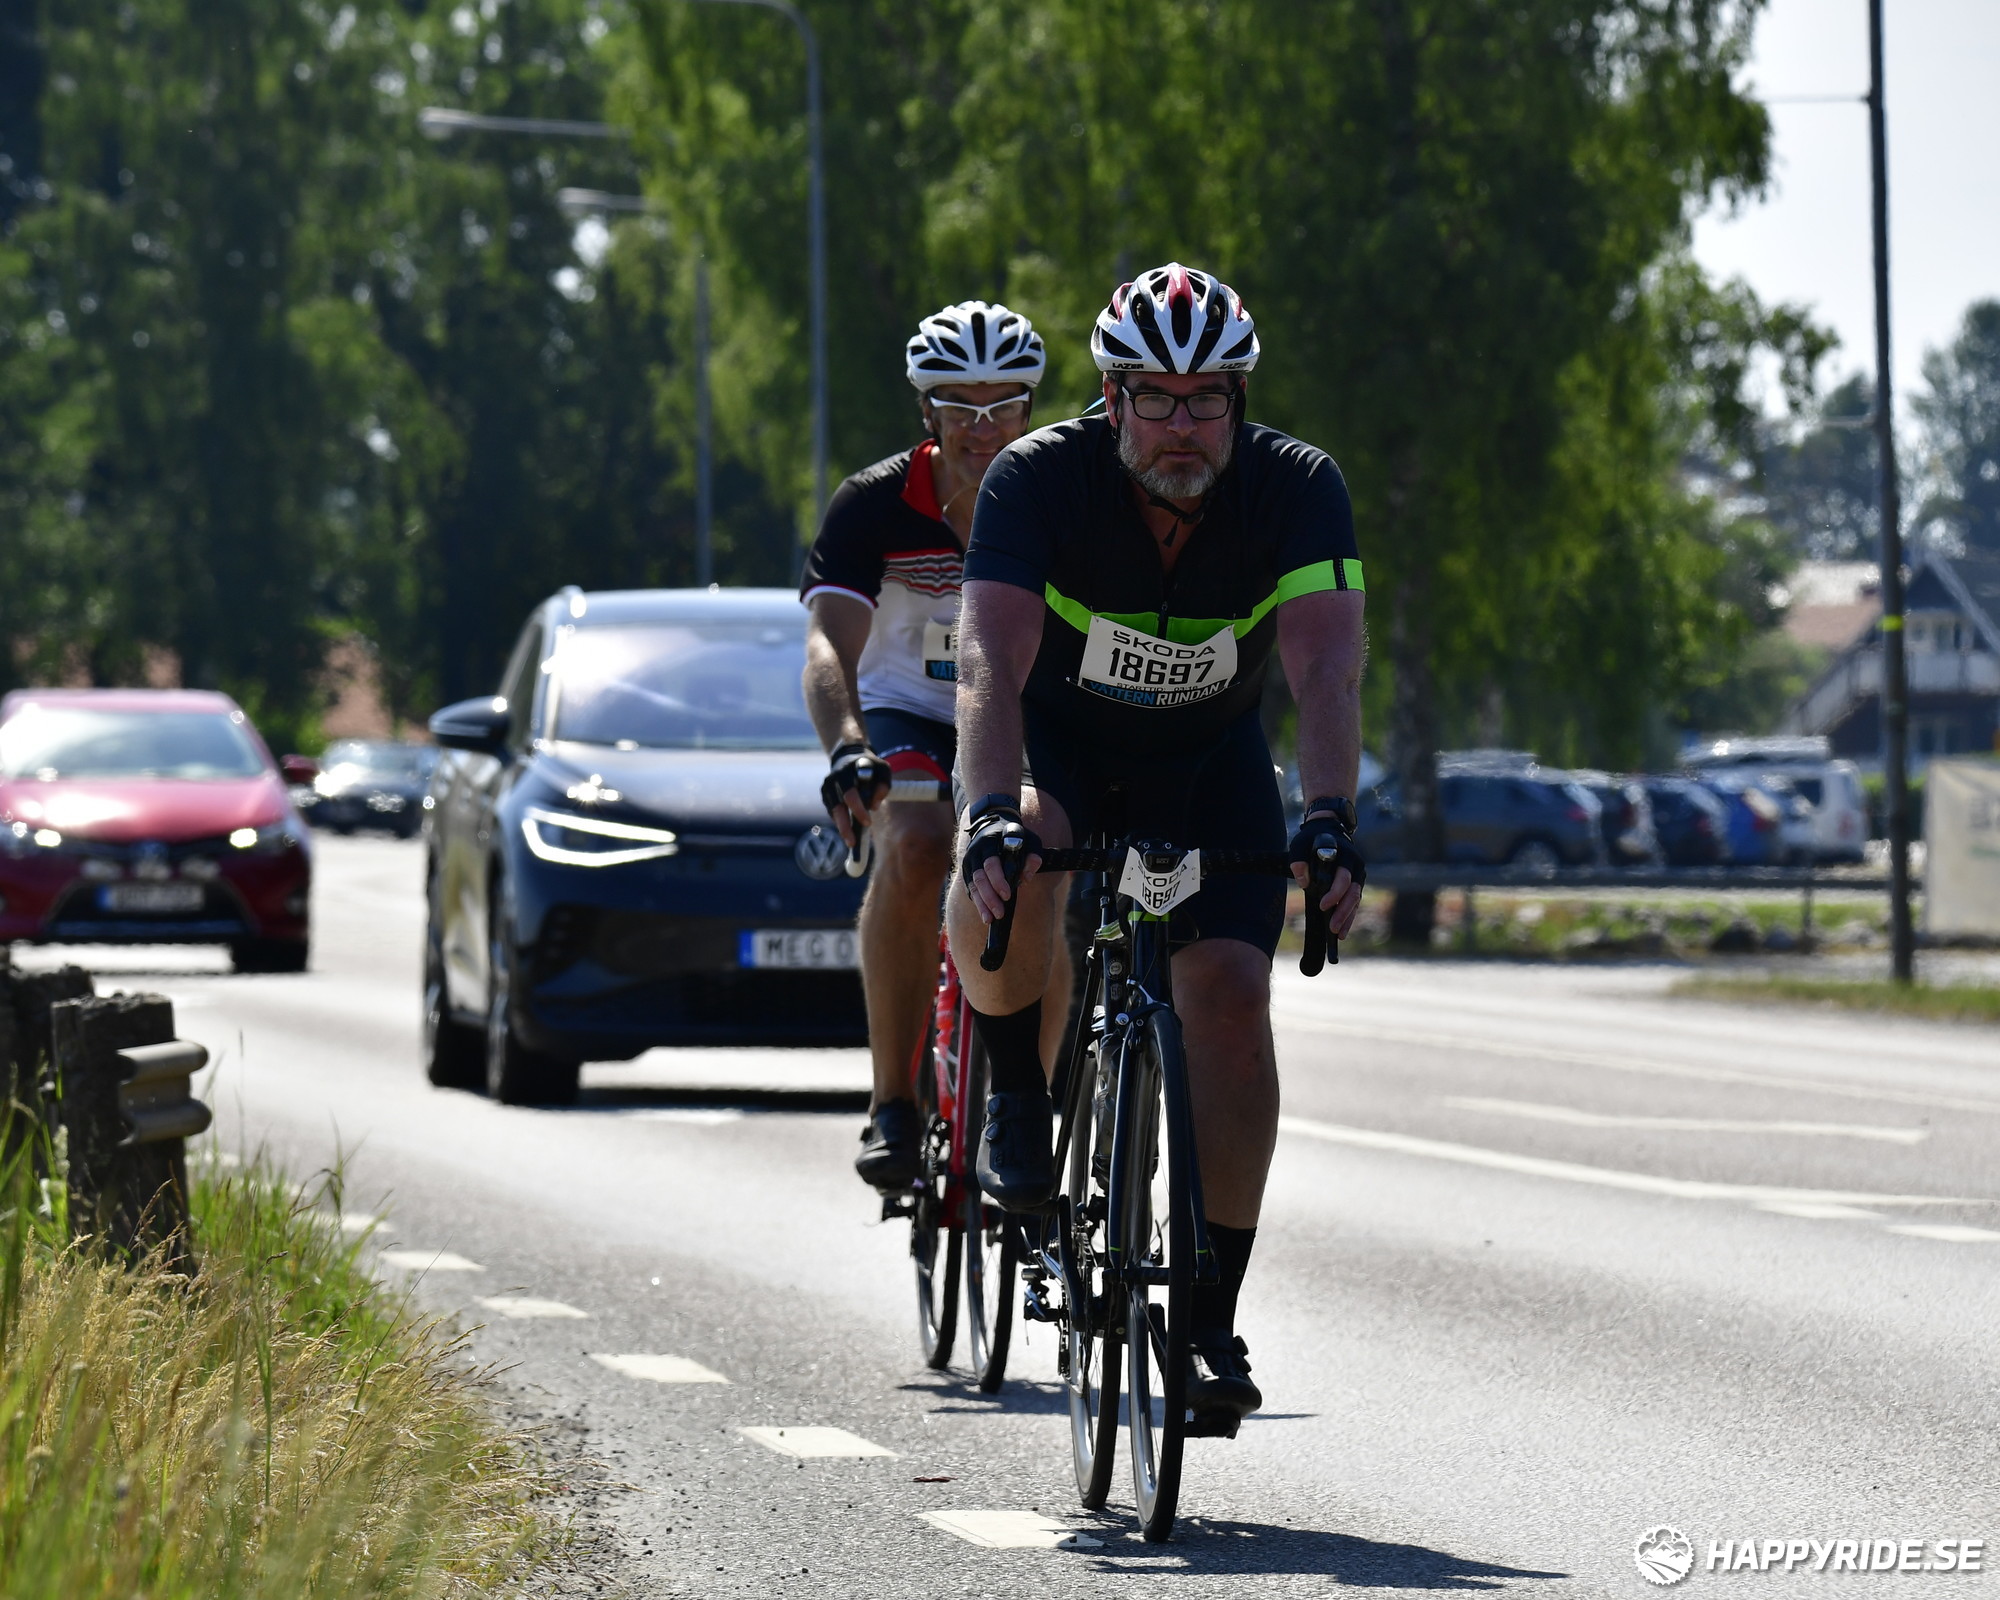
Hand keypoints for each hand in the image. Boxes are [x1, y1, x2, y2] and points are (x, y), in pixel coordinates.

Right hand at [821, 743, 888, 849]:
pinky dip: (840, 822)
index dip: (858, 809)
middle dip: (845, 826)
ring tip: (851, 843)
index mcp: (847, 772)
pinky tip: (848, 831)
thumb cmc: (870, 766)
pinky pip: (832, 812)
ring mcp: (827, 787)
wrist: (848, 755)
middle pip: (838, 807)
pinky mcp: (825, 794)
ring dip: (842, 828)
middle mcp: (834, 780)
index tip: (868, 822)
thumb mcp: (883, 769)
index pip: (850, 794)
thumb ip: (883, 785)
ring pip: (833, 812)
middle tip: (853, 842)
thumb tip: (873, 806)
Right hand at [960, 804, 1040, 923]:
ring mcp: (969, 863)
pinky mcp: (967, 872)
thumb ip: (1033, 855)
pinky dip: (978, 903)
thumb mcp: (1028, 839)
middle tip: (1000, 912)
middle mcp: (975, 853)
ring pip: (973, 886)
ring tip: (990, 919)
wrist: (992, 825)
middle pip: (979, 878)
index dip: (998, 880)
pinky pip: (971, 890)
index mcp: (989, 842)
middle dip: (989, 897)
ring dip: (981, 904)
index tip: (1007, 895)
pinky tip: (985, 914)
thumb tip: (1027, 876)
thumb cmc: (1014, 835)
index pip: (991, 864)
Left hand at [1290, 806, 1366, 938]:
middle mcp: (1355, 866)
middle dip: (1343, 912)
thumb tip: (1304, 881)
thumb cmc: (1312, 839)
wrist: (1327, 829)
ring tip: (1337, 934)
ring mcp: (1357, 876)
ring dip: (1347, 918)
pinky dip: (1349, 916)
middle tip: (1331, 928)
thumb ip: (1299, 861)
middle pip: (1353, 893)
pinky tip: (1342, 930)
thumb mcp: (1300, 845)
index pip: (1343, 878)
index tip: (1323, 905)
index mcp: (1345, 856)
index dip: (1335, 893)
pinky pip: (1354, 902)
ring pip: (1355, 900)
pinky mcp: (1355, 883)